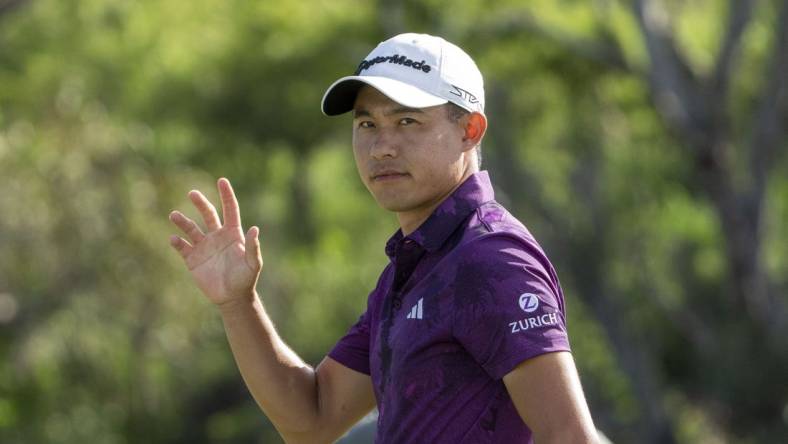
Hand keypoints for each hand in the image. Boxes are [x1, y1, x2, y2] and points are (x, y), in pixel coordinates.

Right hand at [169, 178, 262, 305]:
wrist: (232, 298)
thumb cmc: (245, 279)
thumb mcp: (253, 264)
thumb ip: (253, 247)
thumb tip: (255, 229)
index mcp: (233, 234)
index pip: (230, 210)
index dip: (226, 195)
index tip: (222, 181)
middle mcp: (217, 236)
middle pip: (208, 214)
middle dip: (200, 203)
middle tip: (192, 193)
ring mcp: (204, 247)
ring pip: (191, 228)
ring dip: (182, 221)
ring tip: (173, 215)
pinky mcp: (193, 259)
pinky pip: (182, 247)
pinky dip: (177, 242)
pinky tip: (174, 240)